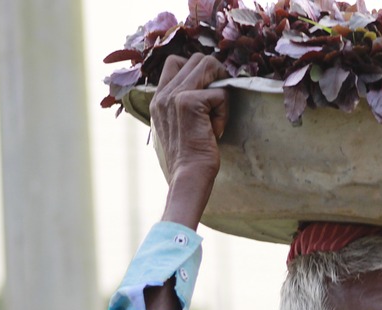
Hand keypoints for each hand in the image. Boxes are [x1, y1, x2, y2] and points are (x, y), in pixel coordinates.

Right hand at [152, 54, 229, 226]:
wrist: (188, 177)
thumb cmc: (189, 159)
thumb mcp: (179, 128)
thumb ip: (183, 106)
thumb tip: (207, 90)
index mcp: (158, 99)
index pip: (175, 62)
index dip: (198, 71)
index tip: (209, 93)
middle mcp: (163, 94)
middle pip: (196, 59)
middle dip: (215, 76)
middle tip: (219, 102)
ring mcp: (174, 95)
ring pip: (208, 66)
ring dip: (220, 88)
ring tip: (217, 114)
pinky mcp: (188, 102)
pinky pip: (220, 93)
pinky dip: (224, 111)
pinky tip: (216, 130)